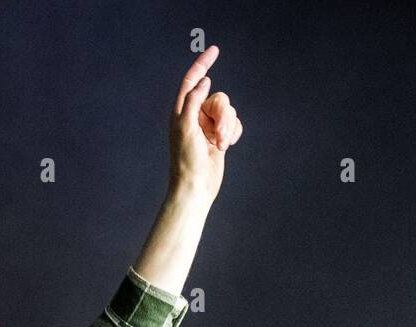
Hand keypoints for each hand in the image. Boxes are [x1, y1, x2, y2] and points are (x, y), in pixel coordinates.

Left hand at [168, 46, 241, 203]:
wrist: (196, 187)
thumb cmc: (187, 160)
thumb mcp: (186, 127)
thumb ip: (194, 101)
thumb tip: (204, 82)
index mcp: (182, 111)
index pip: (192, 81)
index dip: (202, 64)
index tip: (215, 50)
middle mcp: (195, 116)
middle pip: (218, 98)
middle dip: (223, 115)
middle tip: (218, 136)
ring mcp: (208, 126)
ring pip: (228, 111)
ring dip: (228, 127)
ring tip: (221, 145)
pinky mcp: (220, 137)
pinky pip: (234, 123)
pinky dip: (233, 133)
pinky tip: (226, 146)